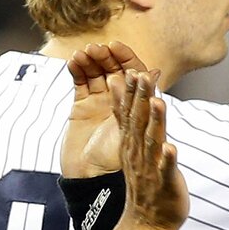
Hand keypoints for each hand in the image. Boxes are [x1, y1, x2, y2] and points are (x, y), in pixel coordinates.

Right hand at [61, 41, 146, 177]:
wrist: (92, 181)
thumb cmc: (117, 161)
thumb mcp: (134, 129)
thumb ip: (144, 101)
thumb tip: (155, 73)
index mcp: (135, 104)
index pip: (133, 74)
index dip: (124, 59)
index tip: (116, 47)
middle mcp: (119, 102)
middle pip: (114, 70)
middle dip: (106, 58)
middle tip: (99, 49)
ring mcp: (99, 103)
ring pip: (96, 73)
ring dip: (90, 61)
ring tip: (85, 52)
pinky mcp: (81, 108)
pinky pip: (80, 83)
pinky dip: (76, 70)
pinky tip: (74, 60)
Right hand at [112, 69, 187, 229]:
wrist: (147, 221)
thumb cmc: (145, 182)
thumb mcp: (132, 147)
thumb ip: (127, 118)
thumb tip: (119, 90)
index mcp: (132, 145)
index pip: (129, 114)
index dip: (130, 93)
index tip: (130, 71)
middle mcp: (139, 154)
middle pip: (139, 122)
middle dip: (140, 99)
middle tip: (141, 75)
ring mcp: (150, 169)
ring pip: (152, 142)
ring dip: (155, 122)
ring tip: (157, 103)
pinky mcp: (165, 184)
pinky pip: (166, 171)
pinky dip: (167, 160)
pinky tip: (171, 149)